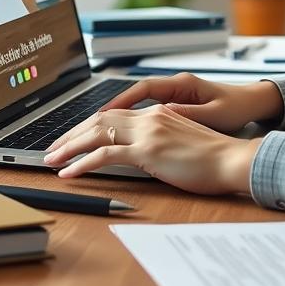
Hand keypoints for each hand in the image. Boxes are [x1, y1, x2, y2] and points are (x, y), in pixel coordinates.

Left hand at [43, 105, 259, 193]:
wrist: (233, 160)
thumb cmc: (214, 158)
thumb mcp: (182, 142)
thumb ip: (160, 141)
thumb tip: (141, 153)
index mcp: (158, 113)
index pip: (113, 114)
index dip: (88, 126)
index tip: (73, 138)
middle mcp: (149, 116)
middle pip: (99, 119)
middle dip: (71, 134)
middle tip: (53, 148)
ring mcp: (147, 132)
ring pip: (96, 133)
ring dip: (69, 146)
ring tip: (51, 159)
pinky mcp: (147, 151)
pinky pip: (104, 154)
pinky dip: (82, 162)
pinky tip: (69, 172)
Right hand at [97, 73, 282, 133]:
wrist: (253, 103)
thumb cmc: (237, 107)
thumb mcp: (214, 114)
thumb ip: (187, 115)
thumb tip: (161, 115)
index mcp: (181, 85)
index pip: (142, 90)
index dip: (120, 102)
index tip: (102, 116)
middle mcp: (172, 88)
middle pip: (131, 98)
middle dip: (106, 113)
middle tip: (85, 128)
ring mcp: (172, 98)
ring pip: (134, 108)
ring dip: (113, 120)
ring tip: (90, 135)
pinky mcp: (174, 109)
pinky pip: (144, 115)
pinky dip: (129, 124)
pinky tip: (114, 138)